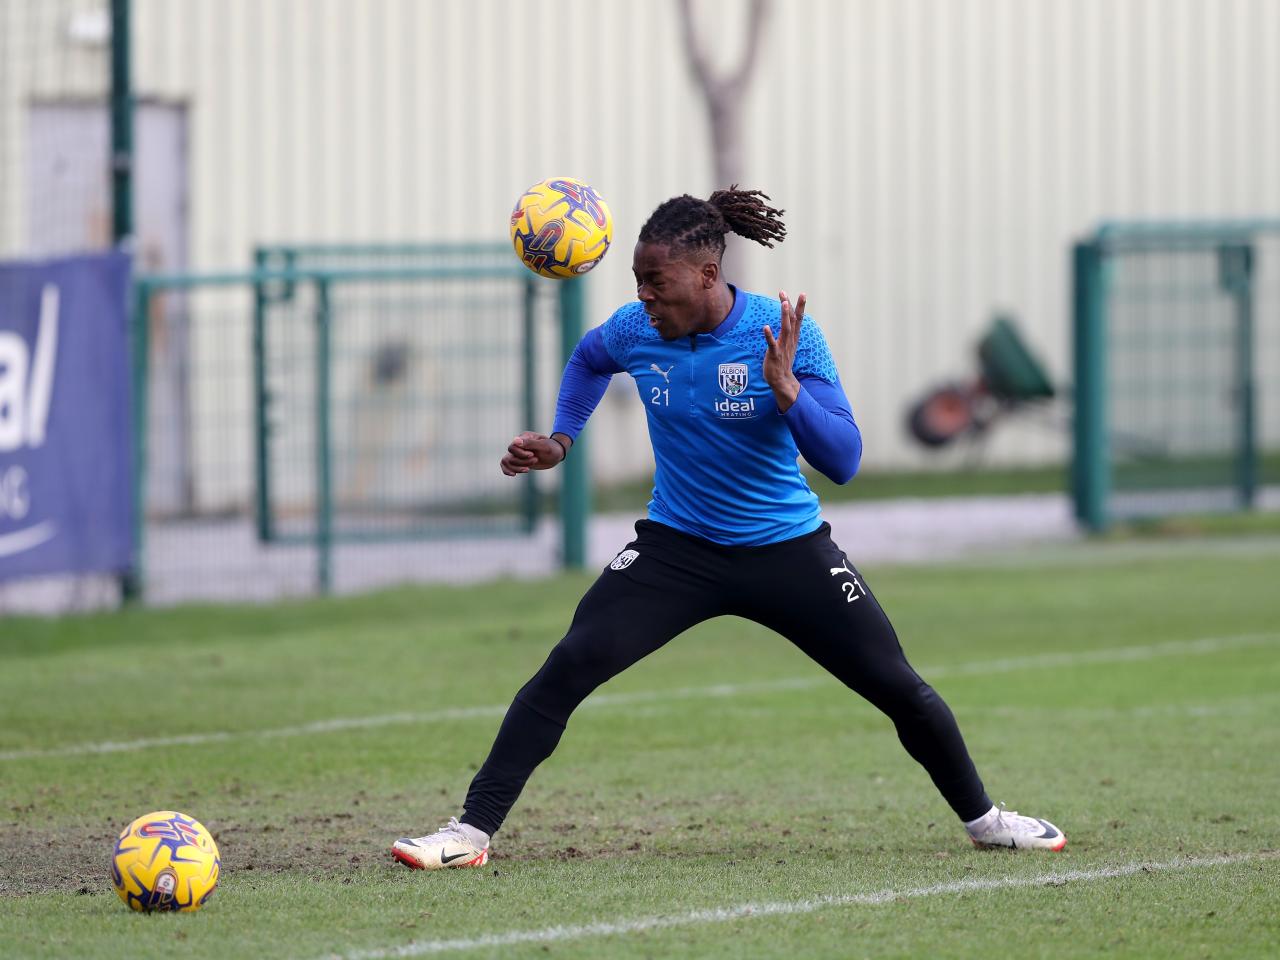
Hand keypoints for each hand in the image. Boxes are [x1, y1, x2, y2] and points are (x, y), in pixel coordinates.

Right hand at [500, 431, 567, 475]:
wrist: (556, 454)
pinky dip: (507, 471)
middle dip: (521, 462)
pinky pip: (507, 466)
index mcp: (523, 438)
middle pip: (510, 456)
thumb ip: (530, 443)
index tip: (532, 455)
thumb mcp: (544, 446)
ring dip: (517, 468)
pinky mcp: (519, 461)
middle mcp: (518, 445)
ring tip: (528, 469)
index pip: (513, 447)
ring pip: (507, 462)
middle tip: (536, 460)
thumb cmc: (552, 448)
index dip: (520, 454)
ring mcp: (518, 453)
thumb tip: (515, 441)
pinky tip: (513, 474)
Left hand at [763, 290, 804, 411]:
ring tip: (783, 304)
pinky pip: (772, 344)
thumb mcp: (788, 344)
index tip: (802, 293)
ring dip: (785, 316)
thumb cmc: (783, 361)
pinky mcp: (774, 355)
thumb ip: (789, 332)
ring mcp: (783, 347)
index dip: (800, 306)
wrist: (782, 380)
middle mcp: (790, 340)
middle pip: (792, 320)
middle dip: (790, 306)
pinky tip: (765, 327)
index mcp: (793, 337)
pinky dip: (769, 336)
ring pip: (785, 329)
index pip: (799, 319)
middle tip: (785, 293)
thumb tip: (790, 320)